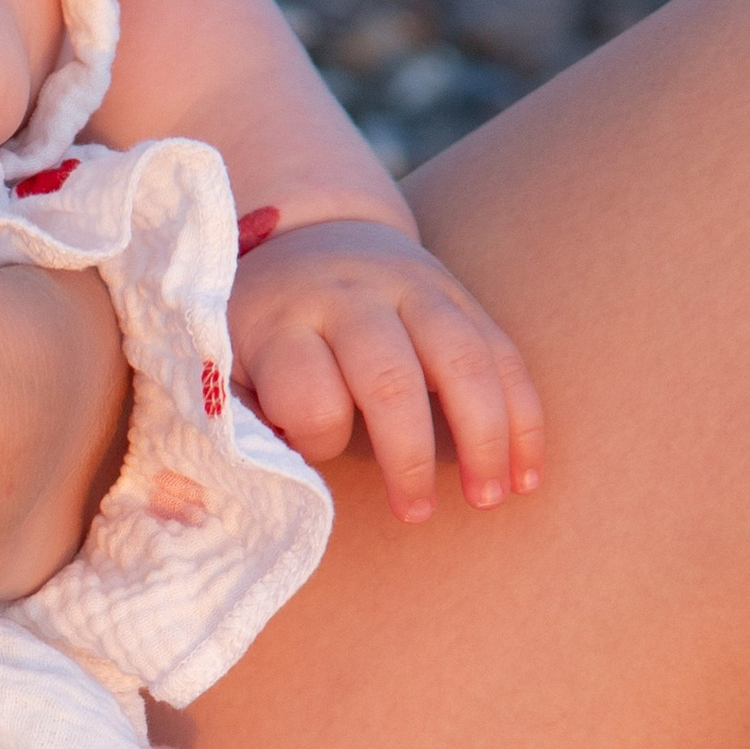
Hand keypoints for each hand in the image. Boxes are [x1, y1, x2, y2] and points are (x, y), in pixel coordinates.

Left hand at [228, 218, 543, 521]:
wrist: (307, 236)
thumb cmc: (261, 327)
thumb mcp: (222, 361)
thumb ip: (243, 418)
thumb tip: (278, 483)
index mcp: (283, 320)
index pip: (308, 391)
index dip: (317, 439)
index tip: (312, 457)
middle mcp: (351, 298)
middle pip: (390, 376)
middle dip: (410, 455)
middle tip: (415, 513)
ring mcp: (413, 289)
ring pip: (463, 360)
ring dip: (485, 436)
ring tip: (489, 498)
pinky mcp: (460, 295)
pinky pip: (504, 355)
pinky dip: (522, 416)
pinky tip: (527, 472)